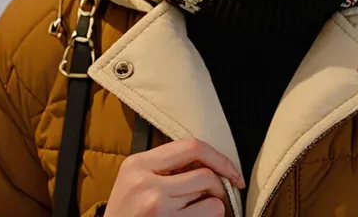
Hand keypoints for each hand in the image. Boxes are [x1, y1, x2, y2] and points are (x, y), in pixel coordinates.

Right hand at [105, 137, 244, 215]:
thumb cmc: (126, 212)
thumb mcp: (135, 179)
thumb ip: (164, 166)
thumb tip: (209, 162)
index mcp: (138, 163)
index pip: (190, 147)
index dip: (218, 157)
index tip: (231, 170)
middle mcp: (146, 183)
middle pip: (205, 174)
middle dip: (218, 186)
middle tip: (217, 195)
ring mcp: (157, 207)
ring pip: (211, 200)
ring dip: (214, 205)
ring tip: (200, 209)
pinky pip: (208, 216)